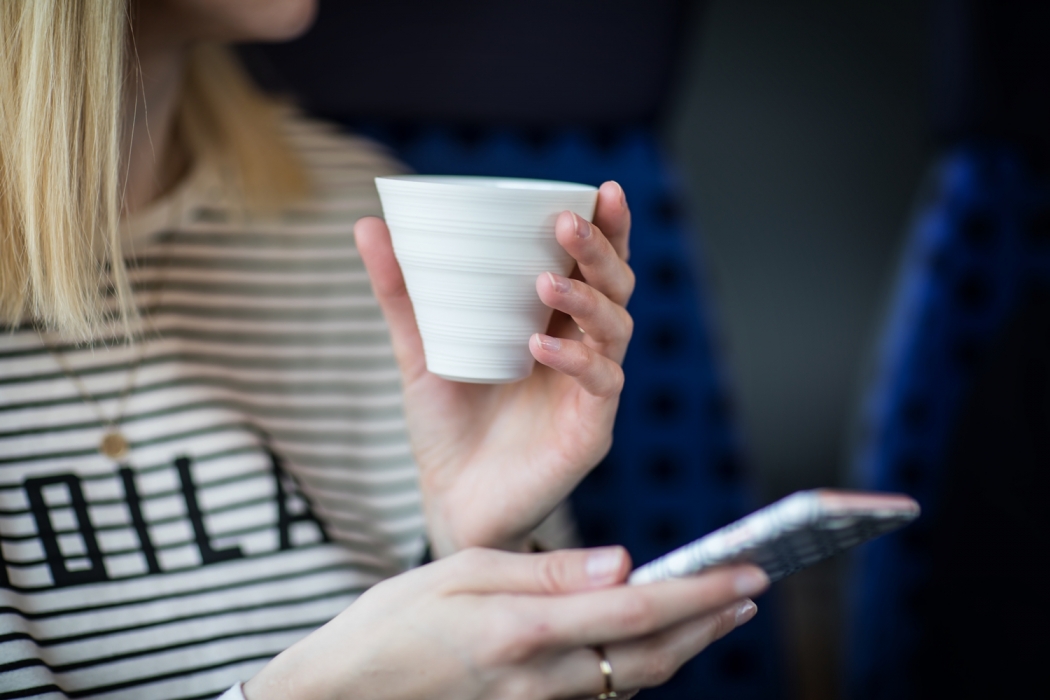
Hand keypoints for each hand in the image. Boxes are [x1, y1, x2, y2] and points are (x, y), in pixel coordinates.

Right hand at [243, 547, 766, 699]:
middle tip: (751, 593)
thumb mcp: (458, 573)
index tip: (747, 573)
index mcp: (523, 629)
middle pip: (652, 655)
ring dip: (685, 647)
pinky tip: (650, 644)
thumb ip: (545, 570)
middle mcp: (540, 677)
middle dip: (711, 624)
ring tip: (717, 614)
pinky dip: (639, 666)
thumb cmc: (388, 625)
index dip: (700, 593)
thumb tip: (622, 562)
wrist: (341, 696)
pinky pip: (600, 694)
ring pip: (633, 679)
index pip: (637, 610)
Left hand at [354, 181, 634, 555]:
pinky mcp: (591, 430)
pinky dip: (576, 362)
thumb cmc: (447, 425)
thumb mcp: (420, 349)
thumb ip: (402, 292)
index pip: (592, 264)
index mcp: (554, 322)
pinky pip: (601, 384)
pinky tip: (541, 348)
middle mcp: (583, 348)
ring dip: (586, 300)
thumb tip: (368, 223)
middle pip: (616, 286)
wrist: (450, 501)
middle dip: (601, 250)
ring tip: (545, 283)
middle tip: (569, 223)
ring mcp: (591, 389)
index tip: (601, 187)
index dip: (607, 226)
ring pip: (616, 329)